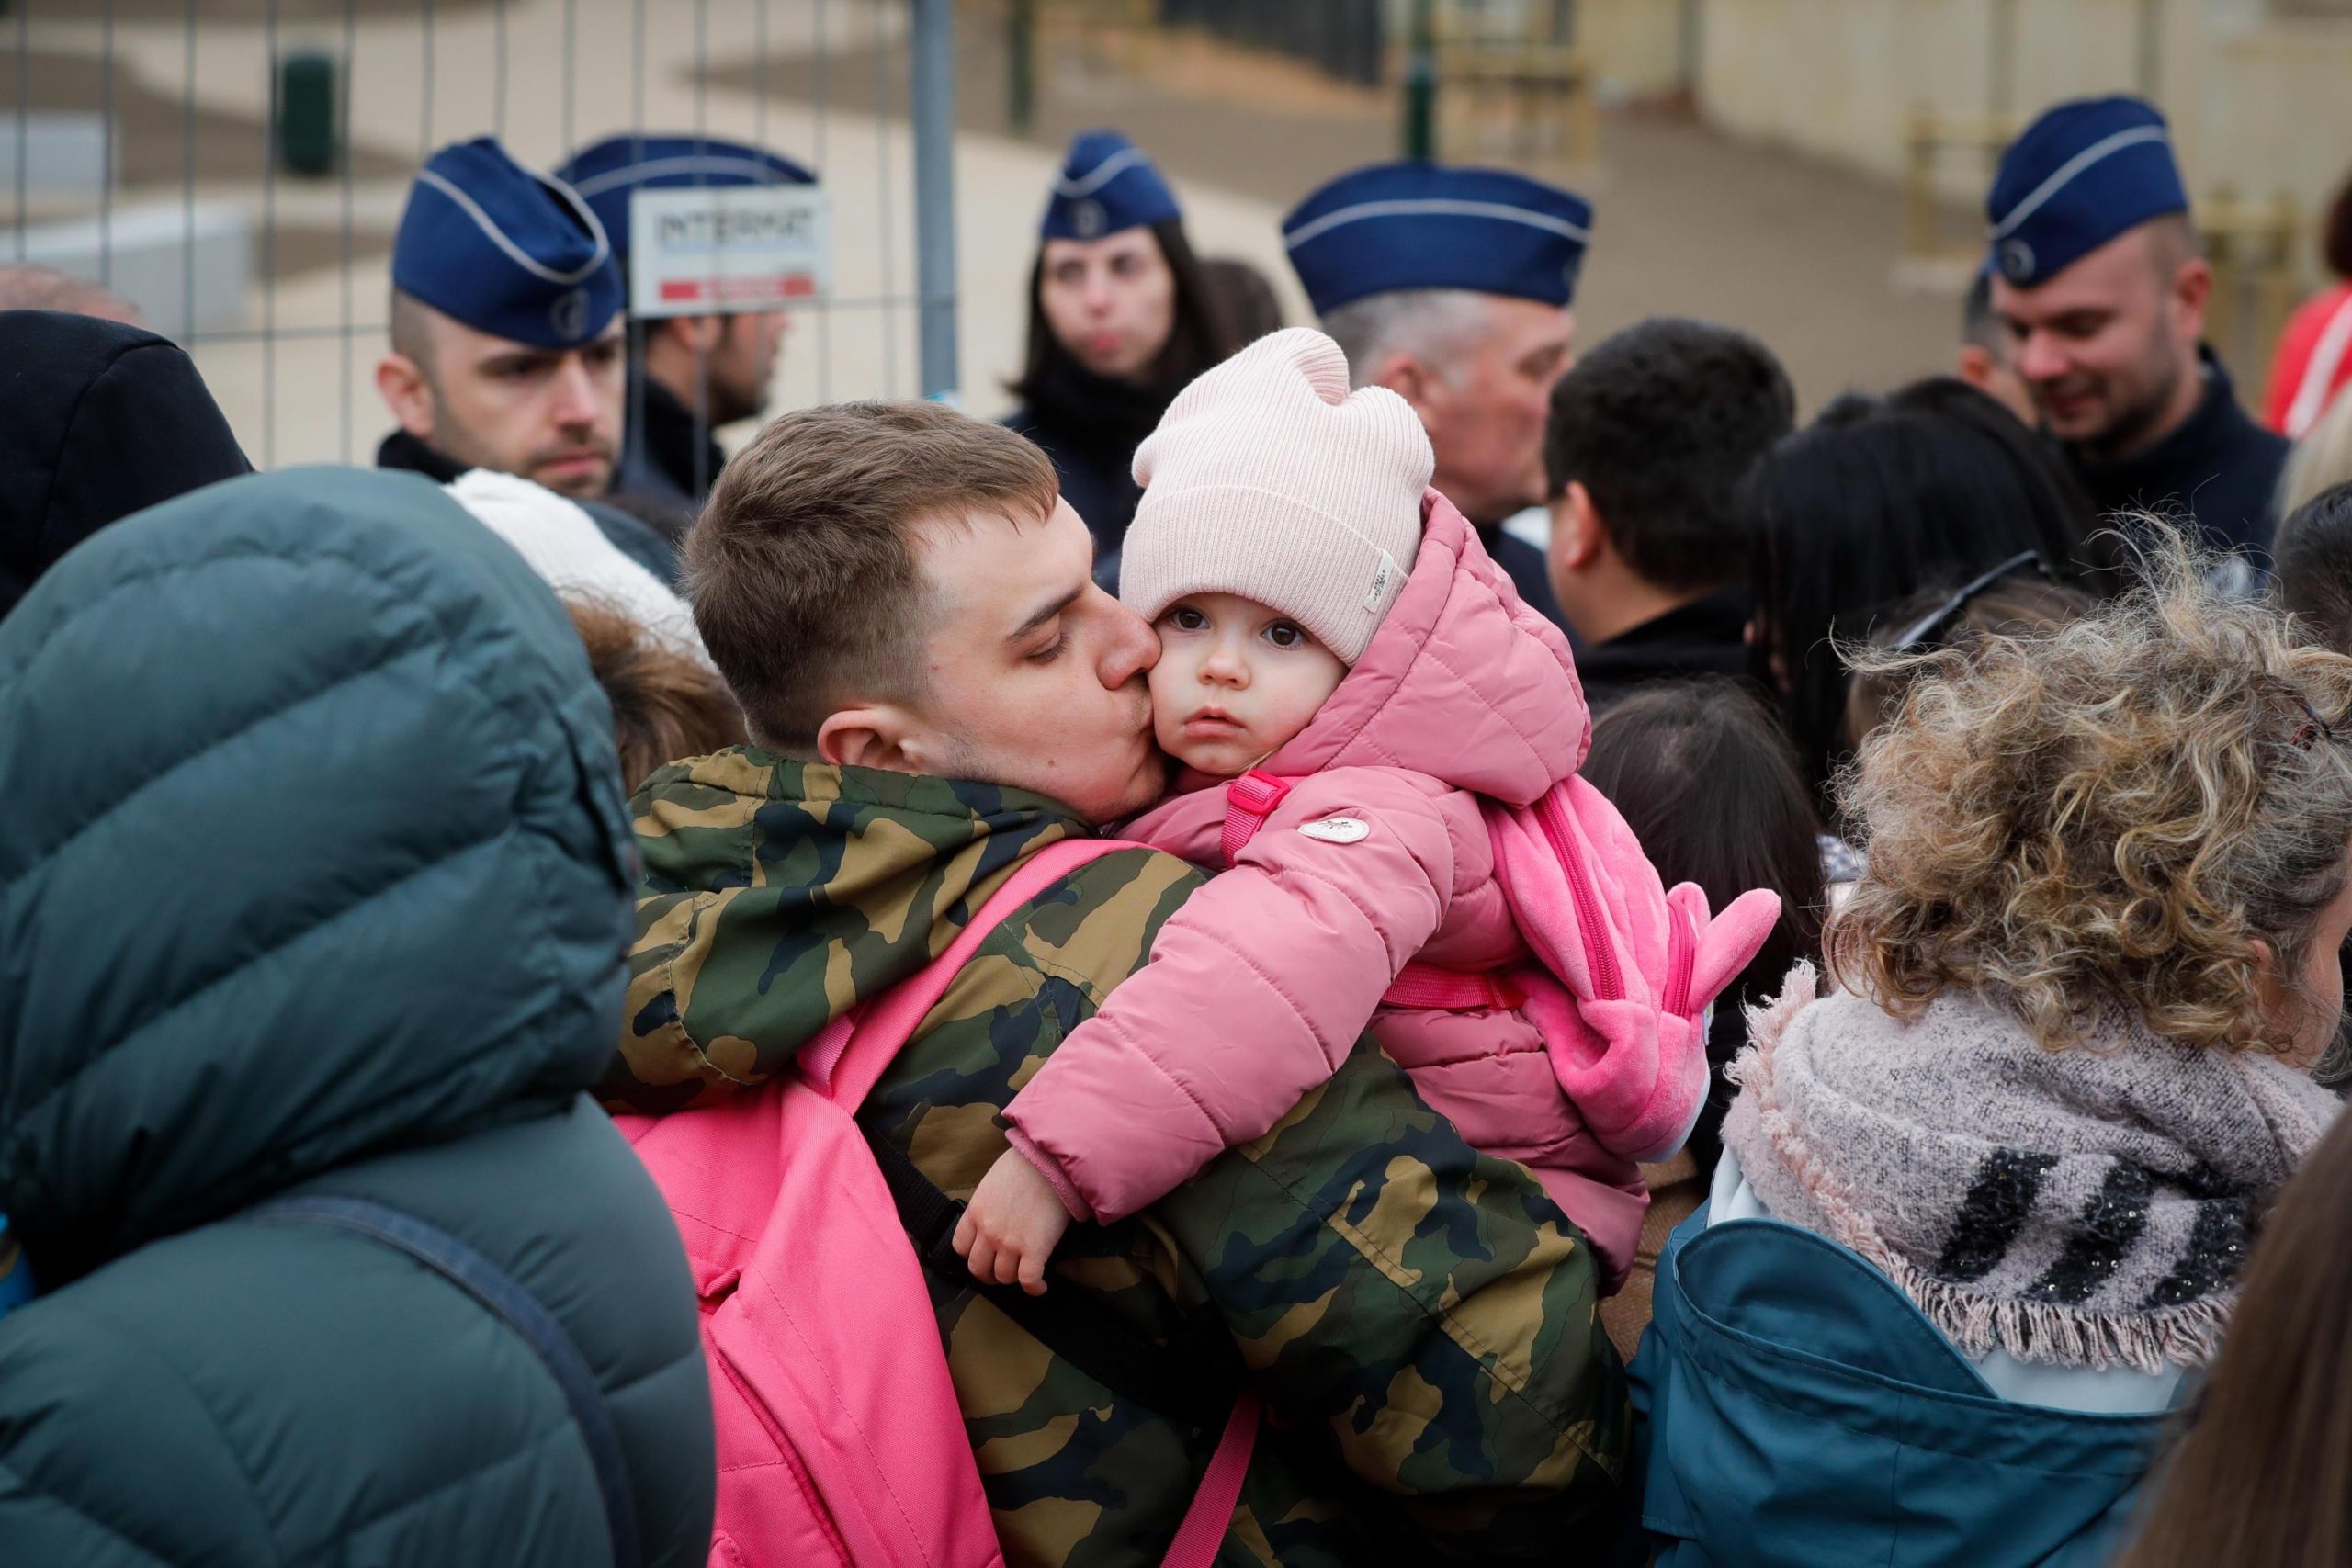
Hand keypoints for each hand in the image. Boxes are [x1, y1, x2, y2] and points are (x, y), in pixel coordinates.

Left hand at [952, 1149, 1072, 1295]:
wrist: (1051, 1162)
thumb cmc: (1026, 1165)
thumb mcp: (993, 1183)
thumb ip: (987, 1206)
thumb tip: (996, 1220)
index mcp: (976, 1212)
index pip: (960, 1247)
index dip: (972, 1255)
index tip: (983, 1255)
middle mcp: (988, 1231)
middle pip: (978, 1268)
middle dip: (989, 1274)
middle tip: (1001, 1271)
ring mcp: (1010, 1242)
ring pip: (1003, 1277)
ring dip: (1013, 1278)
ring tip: (1024, 1272)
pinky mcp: (1034, 1249)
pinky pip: (1028, 1280)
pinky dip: (1034, 1288)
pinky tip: (1040, 1286)